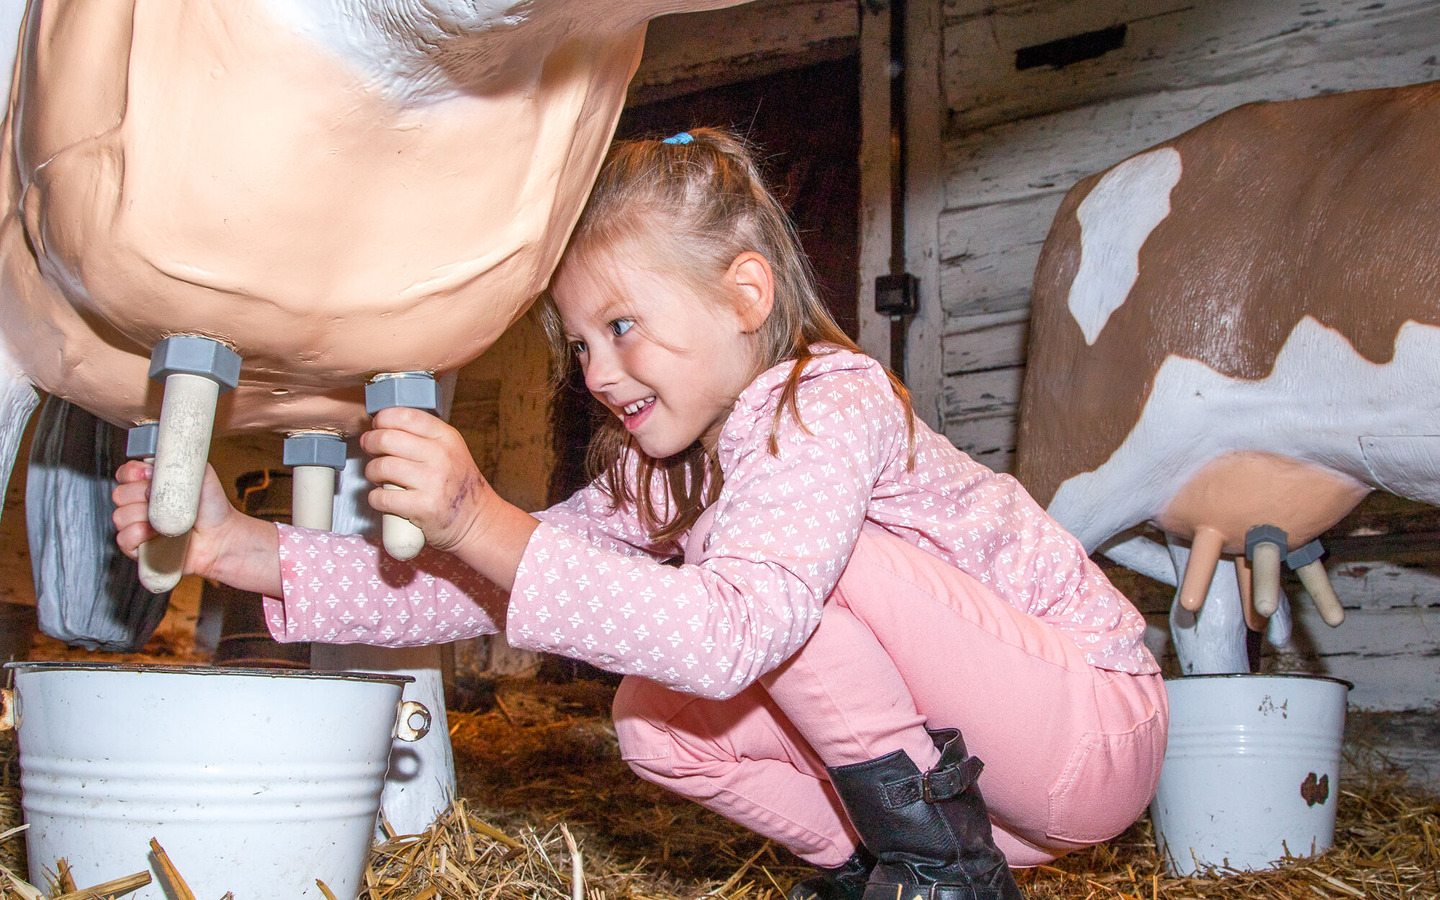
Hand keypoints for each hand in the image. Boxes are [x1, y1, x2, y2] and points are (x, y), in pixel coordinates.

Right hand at [112, 460, 281, 594]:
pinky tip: (156, 532)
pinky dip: (138, 534)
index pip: (124, 474)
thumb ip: (185, 455)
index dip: (132, 472)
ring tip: (166, 518)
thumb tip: (170, 445)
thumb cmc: (212, 507)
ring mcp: (138, 527)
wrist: (222, 535)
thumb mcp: (201, 473)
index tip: (149, 474)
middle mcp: (140, 505)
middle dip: (139, 494)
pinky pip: (123, 539)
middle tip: (163, 498)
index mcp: (149, 485)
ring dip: (142, 516)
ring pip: (120, 516)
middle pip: (119, 494)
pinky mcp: (140, 548)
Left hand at [360, 407, 494, 553]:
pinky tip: (382, 497)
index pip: (406, 416)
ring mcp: (433, 482)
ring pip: (381, 467)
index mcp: (447, 438)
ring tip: (377, 475)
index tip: (377, 426)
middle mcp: (441, 456)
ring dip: (371, 472)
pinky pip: (382, 497)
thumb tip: (374, 432)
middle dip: (371, 443)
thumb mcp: (451, 451)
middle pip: (387, 439)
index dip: (383, 419)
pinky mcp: (423, 507)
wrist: (477, 520)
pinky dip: (375, 498)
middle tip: (370, 449)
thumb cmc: (457, 485)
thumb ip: (421, 438)